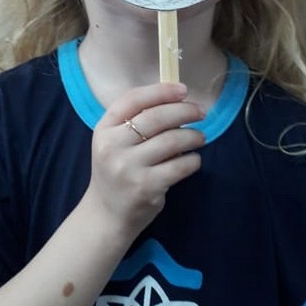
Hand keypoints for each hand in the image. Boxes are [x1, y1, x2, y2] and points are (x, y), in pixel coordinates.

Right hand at [86, 83, 204, 240]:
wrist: (106, 214)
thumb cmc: (117, 171)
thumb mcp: (115, 142)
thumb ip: (136, 121)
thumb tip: (177, 100)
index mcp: (104, 129)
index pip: (133, 99)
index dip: (161, 91)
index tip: (183, 90)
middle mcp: (112, 146)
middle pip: (157, 117)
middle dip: (185, 111)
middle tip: (201, 113)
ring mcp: (128, 167)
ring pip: (172, 140)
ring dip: (193, 136)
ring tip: (200, 138)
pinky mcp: (146, 187)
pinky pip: (180, 166)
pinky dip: (193, 160)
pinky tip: (194, 160)